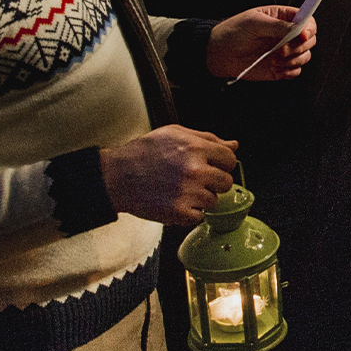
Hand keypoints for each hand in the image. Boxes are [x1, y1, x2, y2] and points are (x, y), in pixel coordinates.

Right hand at [100, 125, 238, 224]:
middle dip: (214, 182)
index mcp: (196, 148)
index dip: (222, 163)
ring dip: (200, 198)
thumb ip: (208, 138)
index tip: (212, 166)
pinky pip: (199, 217)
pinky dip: (189, 213)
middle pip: (226, 182)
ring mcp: (188, 193)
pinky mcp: (179, 213)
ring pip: (213, 201)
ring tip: (180, 190)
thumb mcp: (175, 134)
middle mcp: (195, 171)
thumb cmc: (144, 152)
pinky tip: (175, 201)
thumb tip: (234, 145)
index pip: (230, 159)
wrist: (116, 176)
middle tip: (195, 179)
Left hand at [208, 5, 315, 80]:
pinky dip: (289, 71)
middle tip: (281, 51)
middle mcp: (287, 35)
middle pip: (310, 40)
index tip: (303, 35)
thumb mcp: (255, 23)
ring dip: (293, 61)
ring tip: (274, 61)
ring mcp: (285, 51)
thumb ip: (278, 26)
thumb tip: (299, 28)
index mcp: (283, 18)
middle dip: (299, 47)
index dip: (309, 28)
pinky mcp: (281, 67)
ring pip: (305, 56)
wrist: (220, 53)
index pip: (307, 20)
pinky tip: (275, 69)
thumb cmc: (234, 32)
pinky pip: (296, 71)